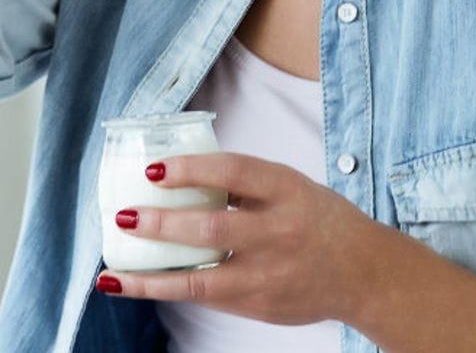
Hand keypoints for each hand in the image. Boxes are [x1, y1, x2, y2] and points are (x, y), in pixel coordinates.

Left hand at [96, 152, 376, 325]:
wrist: (362, 271)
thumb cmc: (316, 217)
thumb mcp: (290, 186)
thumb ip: (244, 183)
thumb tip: (184, 172)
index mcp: (286, 189)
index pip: (232, 172)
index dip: (190, 169)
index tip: (153, 169)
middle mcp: (278, 232)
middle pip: (211, 228)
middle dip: (163, 224)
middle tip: (125, 215)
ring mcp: (268, 274)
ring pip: (201, 279)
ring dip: (152, 276)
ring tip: (113, 271)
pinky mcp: (259, 306)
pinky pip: (207, 297)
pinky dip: (171, 291)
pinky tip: (140, 285)